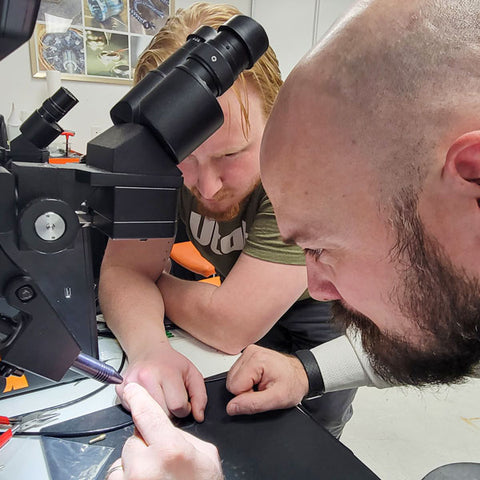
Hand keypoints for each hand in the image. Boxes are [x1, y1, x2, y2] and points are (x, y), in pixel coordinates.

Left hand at [107, 383, 222, 479]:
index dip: (138, 397)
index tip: (131, 390)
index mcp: (170, 450)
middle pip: (134, 440)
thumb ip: (184, 436)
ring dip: (136, 465)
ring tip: (156, 477)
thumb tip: (166, 429)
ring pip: (125, 461)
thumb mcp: (206, 456)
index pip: (146, 413)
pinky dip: (129, 479)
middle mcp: (146, 467)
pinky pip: (118, 478)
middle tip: (163, 462)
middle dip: (145, 446)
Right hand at [116, 345, 206, 421]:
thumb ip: (200, 395)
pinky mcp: (120, 390)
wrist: (148, 351)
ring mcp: (131, 384)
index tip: (182, 401)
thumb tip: (198, 416)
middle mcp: (146, 377)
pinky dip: (142, 409)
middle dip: (170, 412)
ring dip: (156, 412)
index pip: (178, 406)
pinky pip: (133, 413)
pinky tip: (147, 397)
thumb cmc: (169, 363)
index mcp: (166, 372)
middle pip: (162, 414)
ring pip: (147, 416)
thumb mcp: (191, 373)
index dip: (184, 409)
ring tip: (159, 398)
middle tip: (170, 399)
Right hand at [225, 344, 308, 414]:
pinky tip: (260, 379)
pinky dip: (247, 380)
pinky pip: (237, 374)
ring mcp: (249, 352)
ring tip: (263, 383)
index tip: (261, 393)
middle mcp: (250, 352)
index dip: (247, 396)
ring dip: (246, 386)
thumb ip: (252, 404)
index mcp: (256, 359)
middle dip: (246, 390)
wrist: (300, 375)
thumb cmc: (293, 384)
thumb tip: (232, 407)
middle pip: (232, 381)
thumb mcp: (276, 400)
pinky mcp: (248, 355)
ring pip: (233, 378)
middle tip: (262, 389)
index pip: (234, 387)